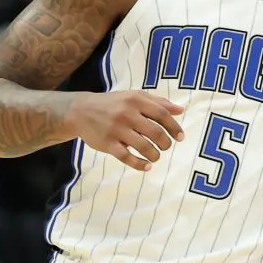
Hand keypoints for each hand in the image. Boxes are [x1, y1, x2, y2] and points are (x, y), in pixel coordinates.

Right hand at [68, 91, 184, 170]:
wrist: (81, 111)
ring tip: (155, 157)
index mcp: (136, 101)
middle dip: (165, 143)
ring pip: (143, 146)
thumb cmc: (114, 103)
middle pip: (155, 132)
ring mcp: (117, 129)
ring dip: (155, 155)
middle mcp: (127, 114)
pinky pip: (126, 157)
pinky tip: (146, 166)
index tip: (180, 137)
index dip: (174, 127)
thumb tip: (180, 110)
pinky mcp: (108, 144)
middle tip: (166, 147)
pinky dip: (139, 164)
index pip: (162, 114)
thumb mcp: (134, 97)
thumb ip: (158, 102)